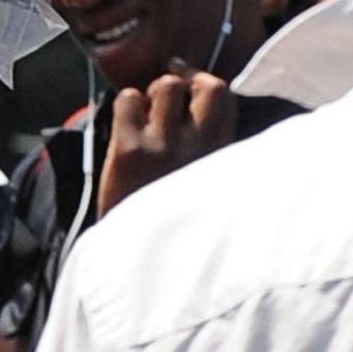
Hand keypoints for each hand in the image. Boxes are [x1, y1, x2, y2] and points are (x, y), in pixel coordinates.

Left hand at [98, 67, 237, 215]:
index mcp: (223, 158)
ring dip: (154, 94)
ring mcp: (164, 146)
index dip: (207, 92)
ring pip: (166, 86)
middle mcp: (200, 147)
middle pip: (207, 84)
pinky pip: (128, 99)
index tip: (192, 100)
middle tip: (169, 103)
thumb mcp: (207, 192)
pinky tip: (124, 129)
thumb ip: (209, 153)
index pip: (228, 99)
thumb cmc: (169, 228)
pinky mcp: (128, 150)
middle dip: (187, 85)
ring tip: (145, 118)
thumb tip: (197, 108)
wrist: (134, 268)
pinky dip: (126, 105)